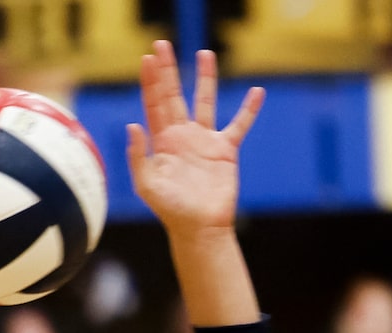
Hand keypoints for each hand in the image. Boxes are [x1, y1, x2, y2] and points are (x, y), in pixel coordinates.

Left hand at [127, 42, 263, 235]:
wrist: (200, 228)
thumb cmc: (171, 211)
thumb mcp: (148, 186)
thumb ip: (139, 157)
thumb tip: (133, 126)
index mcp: (163, 142)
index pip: (154, 104)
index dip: (151, 81)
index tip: (148, 58)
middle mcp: (182, 137)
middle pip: (174, 96)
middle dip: (168, 71)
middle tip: (162, 44)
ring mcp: (204, 141)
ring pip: (205, 102)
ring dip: (205, 79)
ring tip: (205, 54)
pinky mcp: (225, 150)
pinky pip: (240, 125)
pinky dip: (249, 110)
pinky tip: (257, 92)